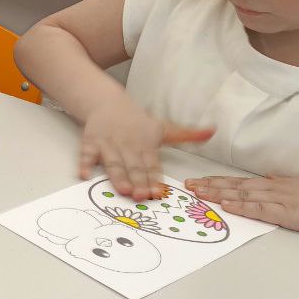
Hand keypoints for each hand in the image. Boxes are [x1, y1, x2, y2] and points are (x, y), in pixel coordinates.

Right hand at [79, 98, 213, 199]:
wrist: (107, 102)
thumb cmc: (137, 121)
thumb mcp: (164, 127)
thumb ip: (187, 135)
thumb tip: (213, 131)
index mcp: (146, 145)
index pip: (151, 165)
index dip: (154, 179)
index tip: (159, 192)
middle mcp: (128, 146)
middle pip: (133, 167)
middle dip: (138, 181)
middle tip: (142, 196)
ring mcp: (108, 144)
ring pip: (113, 163)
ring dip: (117, 176)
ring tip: (122, 190)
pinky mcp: (91, 142)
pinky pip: (87, 154)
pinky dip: (85, 164)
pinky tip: (85, 175)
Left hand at [186, 175, 298, 234]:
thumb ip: (286, 185)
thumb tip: (269, 179)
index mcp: (280, 185)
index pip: (244, 182)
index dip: (221, 182)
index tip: (202, 181)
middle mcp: (276, 189)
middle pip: (237, 185)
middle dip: (210, 185)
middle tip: (188, 185)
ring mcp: (282, 200)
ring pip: (243, 194)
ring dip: (218, 193)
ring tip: (197, 193)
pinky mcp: (290, 213)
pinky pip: (261, 209)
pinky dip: (242, 206)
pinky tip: (226, 206)